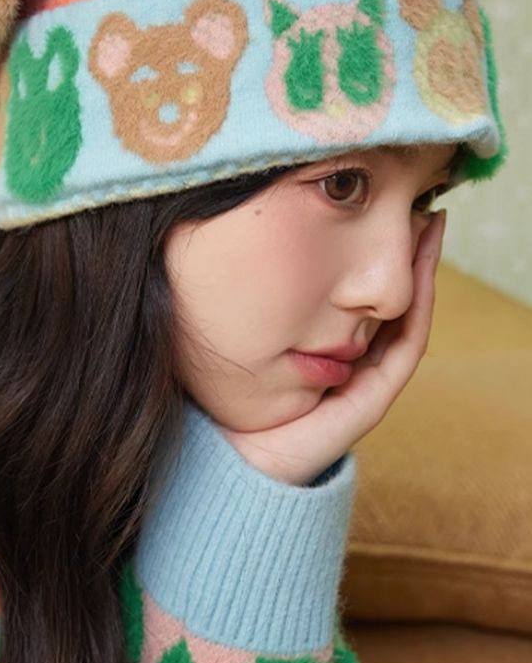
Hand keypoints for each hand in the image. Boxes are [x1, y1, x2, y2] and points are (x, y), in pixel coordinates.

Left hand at [219, 209, 446, 484]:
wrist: (237, 454)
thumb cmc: (232, 392)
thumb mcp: (247, 332)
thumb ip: (256, 301)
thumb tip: (239, 243)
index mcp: (333, 348)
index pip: (368, 295)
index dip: (383, 254)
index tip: (390, 210)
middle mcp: (358, 361)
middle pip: (396, 300)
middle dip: (411, 256)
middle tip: (423, 208)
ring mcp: (369, 379)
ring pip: (409, 317)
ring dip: (424, 273)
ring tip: (430, 228)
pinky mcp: (372, 396)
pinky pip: (406, 346)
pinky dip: (418, 308)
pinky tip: (421, 274)